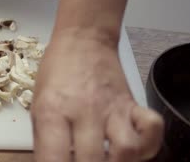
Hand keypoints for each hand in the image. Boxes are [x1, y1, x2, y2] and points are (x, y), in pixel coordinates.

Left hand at [31, 29, 163, 161]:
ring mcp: (111, 107)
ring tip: (105, 158)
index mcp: (52, 111)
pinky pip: (151, 129)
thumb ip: (45, 138)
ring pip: (125, 151)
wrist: (82, 40)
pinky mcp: (132, 104)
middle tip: (82, 161)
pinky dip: (146, 143)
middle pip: (91, 161)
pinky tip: (131, 144)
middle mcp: (83, 111)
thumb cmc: (56, 71)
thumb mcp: (37, 103)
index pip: (54, 159)